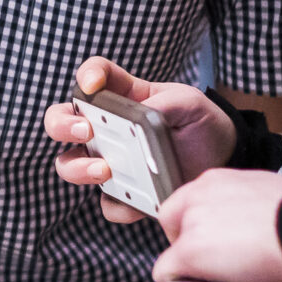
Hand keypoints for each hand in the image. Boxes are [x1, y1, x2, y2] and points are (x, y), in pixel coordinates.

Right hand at [47, 57, 236, 223]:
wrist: (222, 158)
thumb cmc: (200, 121)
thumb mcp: (189, 102)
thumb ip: (165, 103)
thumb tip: (140, 121)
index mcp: (119, 97)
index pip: (91, 77)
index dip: (86, 76)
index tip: (92, 84)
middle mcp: (103, 129)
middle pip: (60, 121)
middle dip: (62, 125)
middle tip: (85, 131)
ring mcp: (108, 162)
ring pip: (69, 165)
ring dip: (77, 167)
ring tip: (104, 170)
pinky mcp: (123, 193)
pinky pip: (108, 204)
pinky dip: (117, 204)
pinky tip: (134, 199)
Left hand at [153, 168, 281, 281]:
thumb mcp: (267, 191)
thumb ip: (245, 200)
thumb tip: (247, 216)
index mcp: (217, 179)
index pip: (189, 199)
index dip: (196, 221)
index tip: (211, 236)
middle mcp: (198, 196)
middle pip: (172, 218)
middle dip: (185, 238)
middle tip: (209, 257)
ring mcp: (192, 224)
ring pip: (171, 246)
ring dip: (187, 261)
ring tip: (213, 275)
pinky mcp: (190, 252)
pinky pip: (165, 270)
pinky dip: (174, 281)